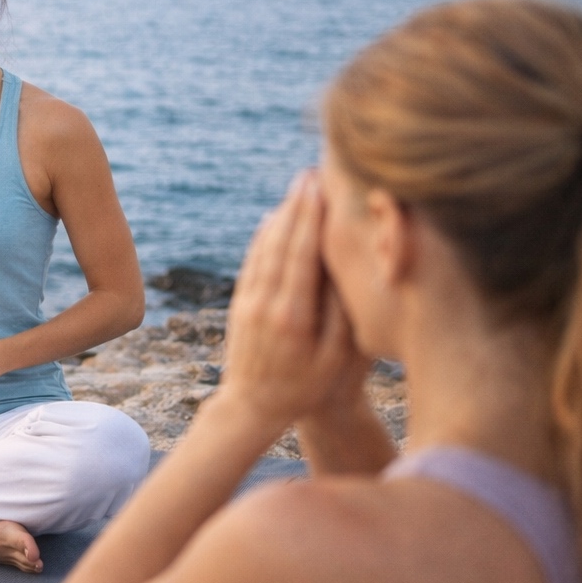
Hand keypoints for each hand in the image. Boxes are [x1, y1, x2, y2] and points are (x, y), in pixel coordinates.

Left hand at [220, 171, 364, 435]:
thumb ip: (339, 315)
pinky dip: (263, 238)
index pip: (303, 255)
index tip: (321, 188)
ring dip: (280, 216)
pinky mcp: (240, 304)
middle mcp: (266, 303)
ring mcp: (249, 302)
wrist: (251, 408)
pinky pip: (252, 262)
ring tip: (296, 190)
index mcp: (293, 315)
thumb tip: (341, 269)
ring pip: (264, 249)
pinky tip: (272, 220)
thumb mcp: (335, 359)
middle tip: (310, 175)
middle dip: (297, 207)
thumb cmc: (306, 387)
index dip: (311, 218)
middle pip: (282, 243)